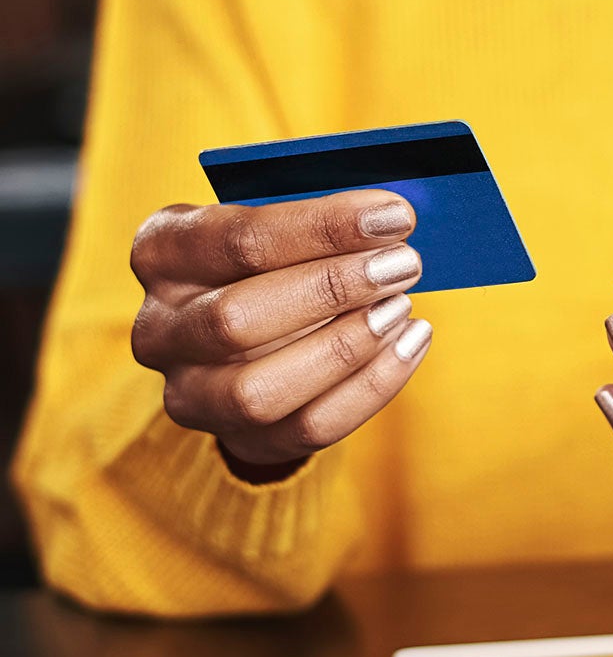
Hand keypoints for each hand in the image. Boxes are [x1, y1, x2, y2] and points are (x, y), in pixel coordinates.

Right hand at [131, 190, 432, 472]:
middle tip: (404, 263)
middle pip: (236, 318)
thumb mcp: (282, 226)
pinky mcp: (240, 440)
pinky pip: (309, 428)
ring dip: (346, 347)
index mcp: (162, 252)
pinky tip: (410, 342)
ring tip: (401, 307)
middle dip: (332, 289)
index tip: (394, 216)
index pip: (236, 240)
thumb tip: (392, 218)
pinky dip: (372, 386)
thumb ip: (323, 221)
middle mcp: (158, 328)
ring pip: (260, 391)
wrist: (256, 339)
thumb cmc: (276, 261)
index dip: (322, 228)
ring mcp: (190, 393)